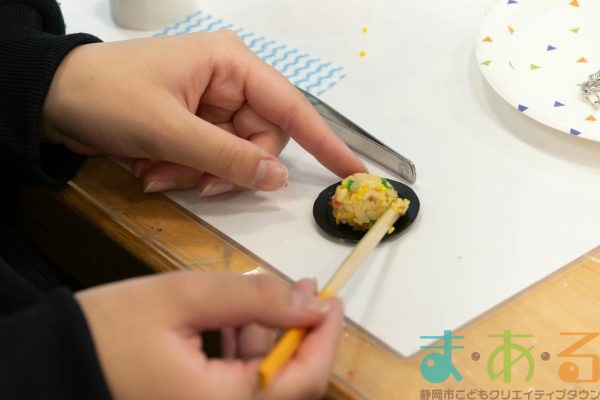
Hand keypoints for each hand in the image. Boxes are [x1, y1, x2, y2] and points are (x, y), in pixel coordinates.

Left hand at [42, 31, 365, 195]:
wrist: (55, 99)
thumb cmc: (107, 96)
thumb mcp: (169, 129)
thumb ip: (227, 157)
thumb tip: (277, 177)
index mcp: (232, 64)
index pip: (292, 108)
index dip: (327, 142)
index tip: (355, 171)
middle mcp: (230, 82)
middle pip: (261, 141)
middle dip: (228, 169)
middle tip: (193, 183)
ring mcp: (214, 105)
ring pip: (234, 156)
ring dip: (200, 173)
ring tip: (159, 172)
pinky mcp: (198, 123)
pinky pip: (212, 158)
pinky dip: (187, 171)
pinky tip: (154, 169)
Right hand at [76, 272, 342, 399]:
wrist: (53, 365)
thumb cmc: (109, 330)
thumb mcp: (184, 297)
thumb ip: (253, 298)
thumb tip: (309, 304)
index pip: (304, 379)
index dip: (326, 337)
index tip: (333, 299)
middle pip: (288, 382)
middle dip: (302, 331)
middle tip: (307, 289)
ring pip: (263, 379)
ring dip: (274, 335)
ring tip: (278, 292)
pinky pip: (236, 381)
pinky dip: (246, 348)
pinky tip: (242, 317)